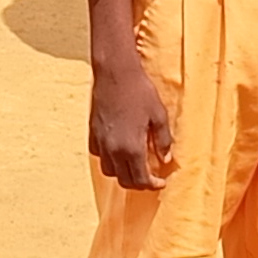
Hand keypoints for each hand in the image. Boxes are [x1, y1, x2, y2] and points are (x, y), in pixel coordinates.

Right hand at [87, 60, 173, 190]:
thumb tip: (165, 158)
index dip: (152, 185)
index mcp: (132, 148)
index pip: (141, 179)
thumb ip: (163, 140)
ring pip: (109, 171)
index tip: (160, 182)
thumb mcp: (159, 115)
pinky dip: (109, 159)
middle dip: (138, 184)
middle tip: (150, 178)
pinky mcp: (92, 132)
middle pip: (124, 180)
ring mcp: (101, 142)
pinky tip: (118, 150)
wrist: (115, 72)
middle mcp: (113, 149)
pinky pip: (99, 155)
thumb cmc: (140, 91)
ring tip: (134, 165)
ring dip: (122, 173)